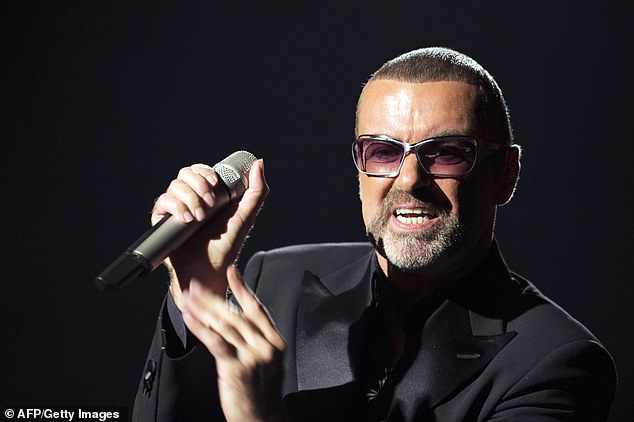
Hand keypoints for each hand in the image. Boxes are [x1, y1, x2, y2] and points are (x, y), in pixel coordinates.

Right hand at [151, 159, 268, 308]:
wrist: (207, 269)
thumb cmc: (227, 246)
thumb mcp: (246, 215)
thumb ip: (257, 190)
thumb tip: (259, 163)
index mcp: (209, 194)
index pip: (201, 170)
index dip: (206, 172)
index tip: (215, 182)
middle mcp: (191, 198)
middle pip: (186, 173)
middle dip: (198, 185)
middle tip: (209, 203)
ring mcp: (177, 208)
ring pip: (175, 186)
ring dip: (190, 198)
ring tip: (199, 218)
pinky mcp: (164, 219)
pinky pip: (163, 201)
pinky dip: (176, 207)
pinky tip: (186, 220)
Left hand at [182, 266, 288, 421]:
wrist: (264, 419)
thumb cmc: (263, 393)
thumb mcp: (269, 361)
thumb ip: (257, 339)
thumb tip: (234, 318)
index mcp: (275, 341)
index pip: (257, 308)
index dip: (242, 288)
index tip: (232, 272)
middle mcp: (265, 346)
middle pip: (236, 314)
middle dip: (213, 297)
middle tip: (196, 285)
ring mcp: (251, 356)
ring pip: (224, 325)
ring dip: (202, 309)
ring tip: (188, 298)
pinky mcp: (236, 368)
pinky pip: (215, 342)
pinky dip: (200, 327)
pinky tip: (190, 318)